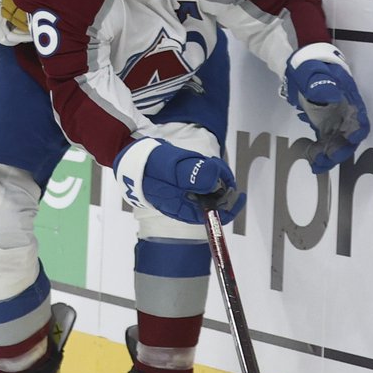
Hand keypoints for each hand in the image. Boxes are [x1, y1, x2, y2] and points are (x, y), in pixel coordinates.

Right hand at [114, 139, 245, 225]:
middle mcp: (187, 206)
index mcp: (183, 209)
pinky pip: (204, 180)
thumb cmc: (150, 166)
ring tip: (205, 160)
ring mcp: (187, 195)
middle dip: (221, 182)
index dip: (229, 207)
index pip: (213, 216)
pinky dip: (207, 170)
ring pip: (212, 187)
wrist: (133, 157)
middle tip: (215, 164)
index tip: (239, 193)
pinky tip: (198, 161)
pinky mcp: (186, 184)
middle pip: (215, 200)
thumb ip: (195, 175)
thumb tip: (217, 181)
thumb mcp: (173, 169)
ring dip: (214, 173)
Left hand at [284, 42, 368, 172]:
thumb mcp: (312, 71)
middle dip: (341, 150)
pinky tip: (312, 161)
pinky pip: (326, 142)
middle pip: (350, 135)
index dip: (358, 130)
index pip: (359, 117)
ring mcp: (335, 119)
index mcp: (347, 97)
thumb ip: (320, 83)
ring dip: (330, 155)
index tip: (352, 139)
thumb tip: (331, 95)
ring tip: (316, 165)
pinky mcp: (325, 124)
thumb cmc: (308, 66)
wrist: (299, 66)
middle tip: (327, 159)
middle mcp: (345, 111)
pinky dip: (321, 152)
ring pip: (338, 142)